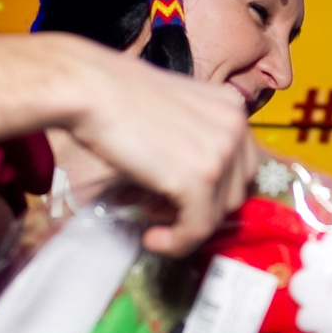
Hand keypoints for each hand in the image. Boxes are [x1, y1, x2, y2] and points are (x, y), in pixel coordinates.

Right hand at [59, 39, 256, 255]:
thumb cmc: (117, 96)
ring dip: (187, 225)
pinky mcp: (200, 179)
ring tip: (153, 216)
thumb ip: (193, 141)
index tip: (184, 199)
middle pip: (234, 191)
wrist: (90, 89)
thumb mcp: (172, 112)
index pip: (241, 165)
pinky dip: (177, 243)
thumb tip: (191, 186)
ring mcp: (221, 153)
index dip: (214, 189)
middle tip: (163, 206)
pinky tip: (152, 238)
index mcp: (231, 107)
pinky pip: (197, 228)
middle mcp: (235, 127)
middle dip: (202, 207)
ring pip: (218, 214)